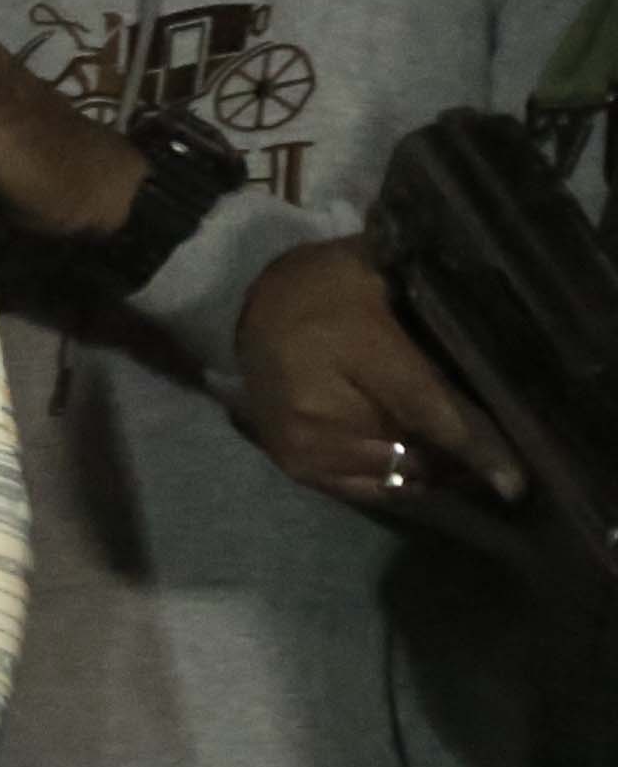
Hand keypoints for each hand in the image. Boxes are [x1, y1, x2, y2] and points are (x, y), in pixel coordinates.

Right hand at [233, 234, 521, 511]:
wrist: (253, 310)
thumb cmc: (328, 286)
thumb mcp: (384, 277)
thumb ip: (432, 307)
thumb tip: (496, 340)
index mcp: (350, 350)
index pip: (423, 408)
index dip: (472, 446)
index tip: (513, 482)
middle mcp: (318, 409)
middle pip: (413, 452)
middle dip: (460, 460)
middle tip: (497, 456)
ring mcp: (301, 443)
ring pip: (392, 475)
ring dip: (432, 472)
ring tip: (464, 463)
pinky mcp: (293, 464)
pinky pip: (362, 489)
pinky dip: (398, 482)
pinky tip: (423, 469)